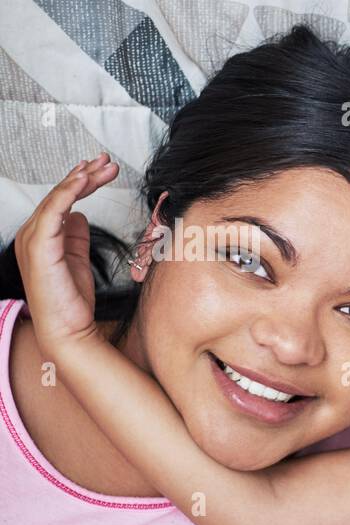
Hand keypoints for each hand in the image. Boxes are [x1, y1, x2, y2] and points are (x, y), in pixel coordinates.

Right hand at [13, 153, 120, 348]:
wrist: (68, 329)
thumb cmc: (71, 299)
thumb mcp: (78, 258)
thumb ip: (76, 235)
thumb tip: (79, 214)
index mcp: (42, 235)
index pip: (62, 201)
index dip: (82, 182)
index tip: (104, 169)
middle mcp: (33, 233)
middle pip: (59, 194)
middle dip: (84, 174)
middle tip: (107, 160)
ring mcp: (33, 239)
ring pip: (56, 198)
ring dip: (80, 178)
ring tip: (102, 166)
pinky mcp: (40, 246)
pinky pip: (53, 211)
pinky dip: (68, 192)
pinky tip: (84, 180)